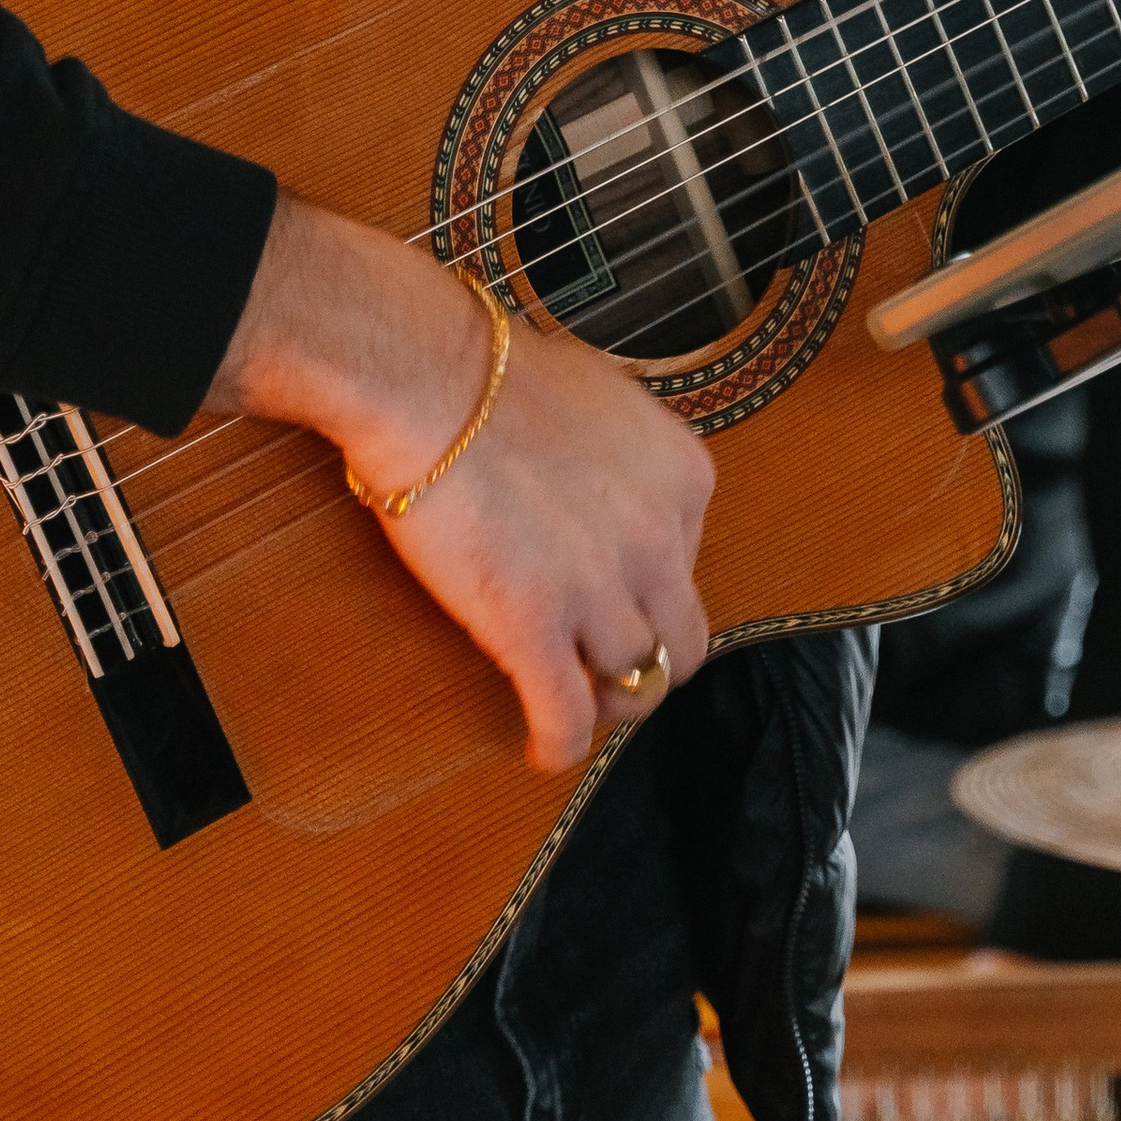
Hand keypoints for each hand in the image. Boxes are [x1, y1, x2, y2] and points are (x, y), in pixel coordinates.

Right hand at [202, 192, 712, 773]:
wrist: (429, 377)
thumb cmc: (493, 371)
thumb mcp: (601, 397)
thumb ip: (624, 452)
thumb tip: (606, 477)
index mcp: (683, 478)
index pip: (691, 566)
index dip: (649, 592)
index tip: (615, 598)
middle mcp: (658, 540)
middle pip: (683, 640)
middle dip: (648, 662)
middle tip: (605, 666)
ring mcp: (601, 590)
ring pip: (636, 684)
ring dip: (606, 704)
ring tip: (571, 702)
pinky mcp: (536, 628)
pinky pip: (567, 719)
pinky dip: (559, 745)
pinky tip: (541, 749)